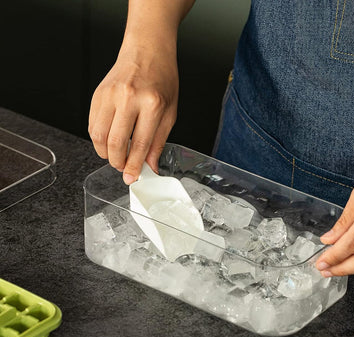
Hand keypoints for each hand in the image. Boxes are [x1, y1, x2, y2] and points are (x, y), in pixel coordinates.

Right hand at [88, 48, 177, 183]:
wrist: (147, 50)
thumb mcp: (170, 112)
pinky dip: (98, 139)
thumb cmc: (162, 79)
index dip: (134, 167)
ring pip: (98, 136)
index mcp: (152, 104)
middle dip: (117, 163)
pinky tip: (109, 140)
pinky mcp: (98, 94)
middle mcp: (128, 98)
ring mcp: (110, 94)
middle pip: (114, 143)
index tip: (131, 178)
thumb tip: (150, 167)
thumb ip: (158, 142)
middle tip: (124, 167)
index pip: (139, 145)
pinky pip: (92, 124)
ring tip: (116, 155)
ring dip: (105, 153)